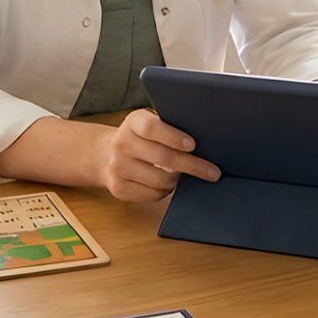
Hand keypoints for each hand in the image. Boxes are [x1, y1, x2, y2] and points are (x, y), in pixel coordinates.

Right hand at [99, 109, 219, 201]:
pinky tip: (167, 183)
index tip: (193, 145)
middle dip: (192, 165)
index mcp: (133, 122)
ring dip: (178, 179)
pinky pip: (152, 194)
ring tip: (184, 174)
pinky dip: (166, 190)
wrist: (104, 155)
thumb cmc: (140, 138)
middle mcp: (122, 144)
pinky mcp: (119, 189)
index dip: (174, 137)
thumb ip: (170, 127)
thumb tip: (206, 139)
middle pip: (163, 157)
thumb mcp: (149, 123)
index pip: (152, 128)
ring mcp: (118, 168)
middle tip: (212, 171)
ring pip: (160, 179)